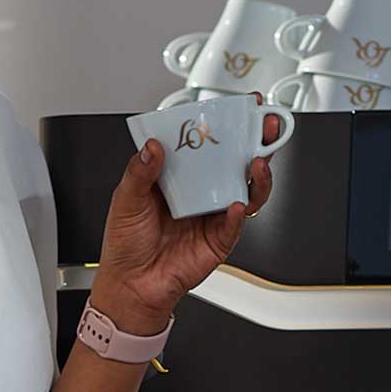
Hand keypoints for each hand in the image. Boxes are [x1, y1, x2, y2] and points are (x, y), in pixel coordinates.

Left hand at [90, 106, 281, 331]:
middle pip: (239, 161)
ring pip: (249, 189)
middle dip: (258, 141)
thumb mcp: (125, 199)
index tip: (240, 106)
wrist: (132, 284)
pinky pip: (236, 223)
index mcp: (182, 176)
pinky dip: (237, 213)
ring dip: (258, 175)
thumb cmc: (127, 243)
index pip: (209, 143)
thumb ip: (139, 172)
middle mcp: (203, 191)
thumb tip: (153, 147)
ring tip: (255, 164)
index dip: (227, 124)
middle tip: (265, 125)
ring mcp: (215, 214)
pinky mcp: (221, 239)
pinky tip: (235, 204)